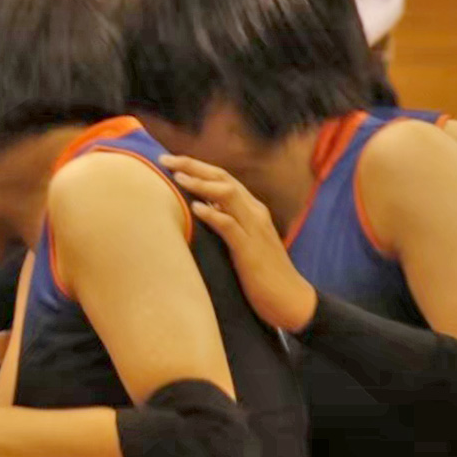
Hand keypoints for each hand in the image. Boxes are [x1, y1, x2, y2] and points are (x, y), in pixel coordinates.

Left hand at [160, 155, 316, 332]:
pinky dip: (213, 215)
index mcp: (252, 209)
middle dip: (193, 166)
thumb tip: (203, 207)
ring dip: (201, 184)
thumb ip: (227, 221)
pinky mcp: (251, 249)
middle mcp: (255, 213)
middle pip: (223, 179)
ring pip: (228, 195)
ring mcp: (255, 230)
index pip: (223, 178)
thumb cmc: (262, 271)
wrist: (290, 299)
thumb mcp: (241, 240)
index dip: (197, 166)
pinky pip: (231, 226)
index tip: (170, 159)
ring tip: (178, 177)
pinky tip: (195, 209)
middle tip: (166, 158)